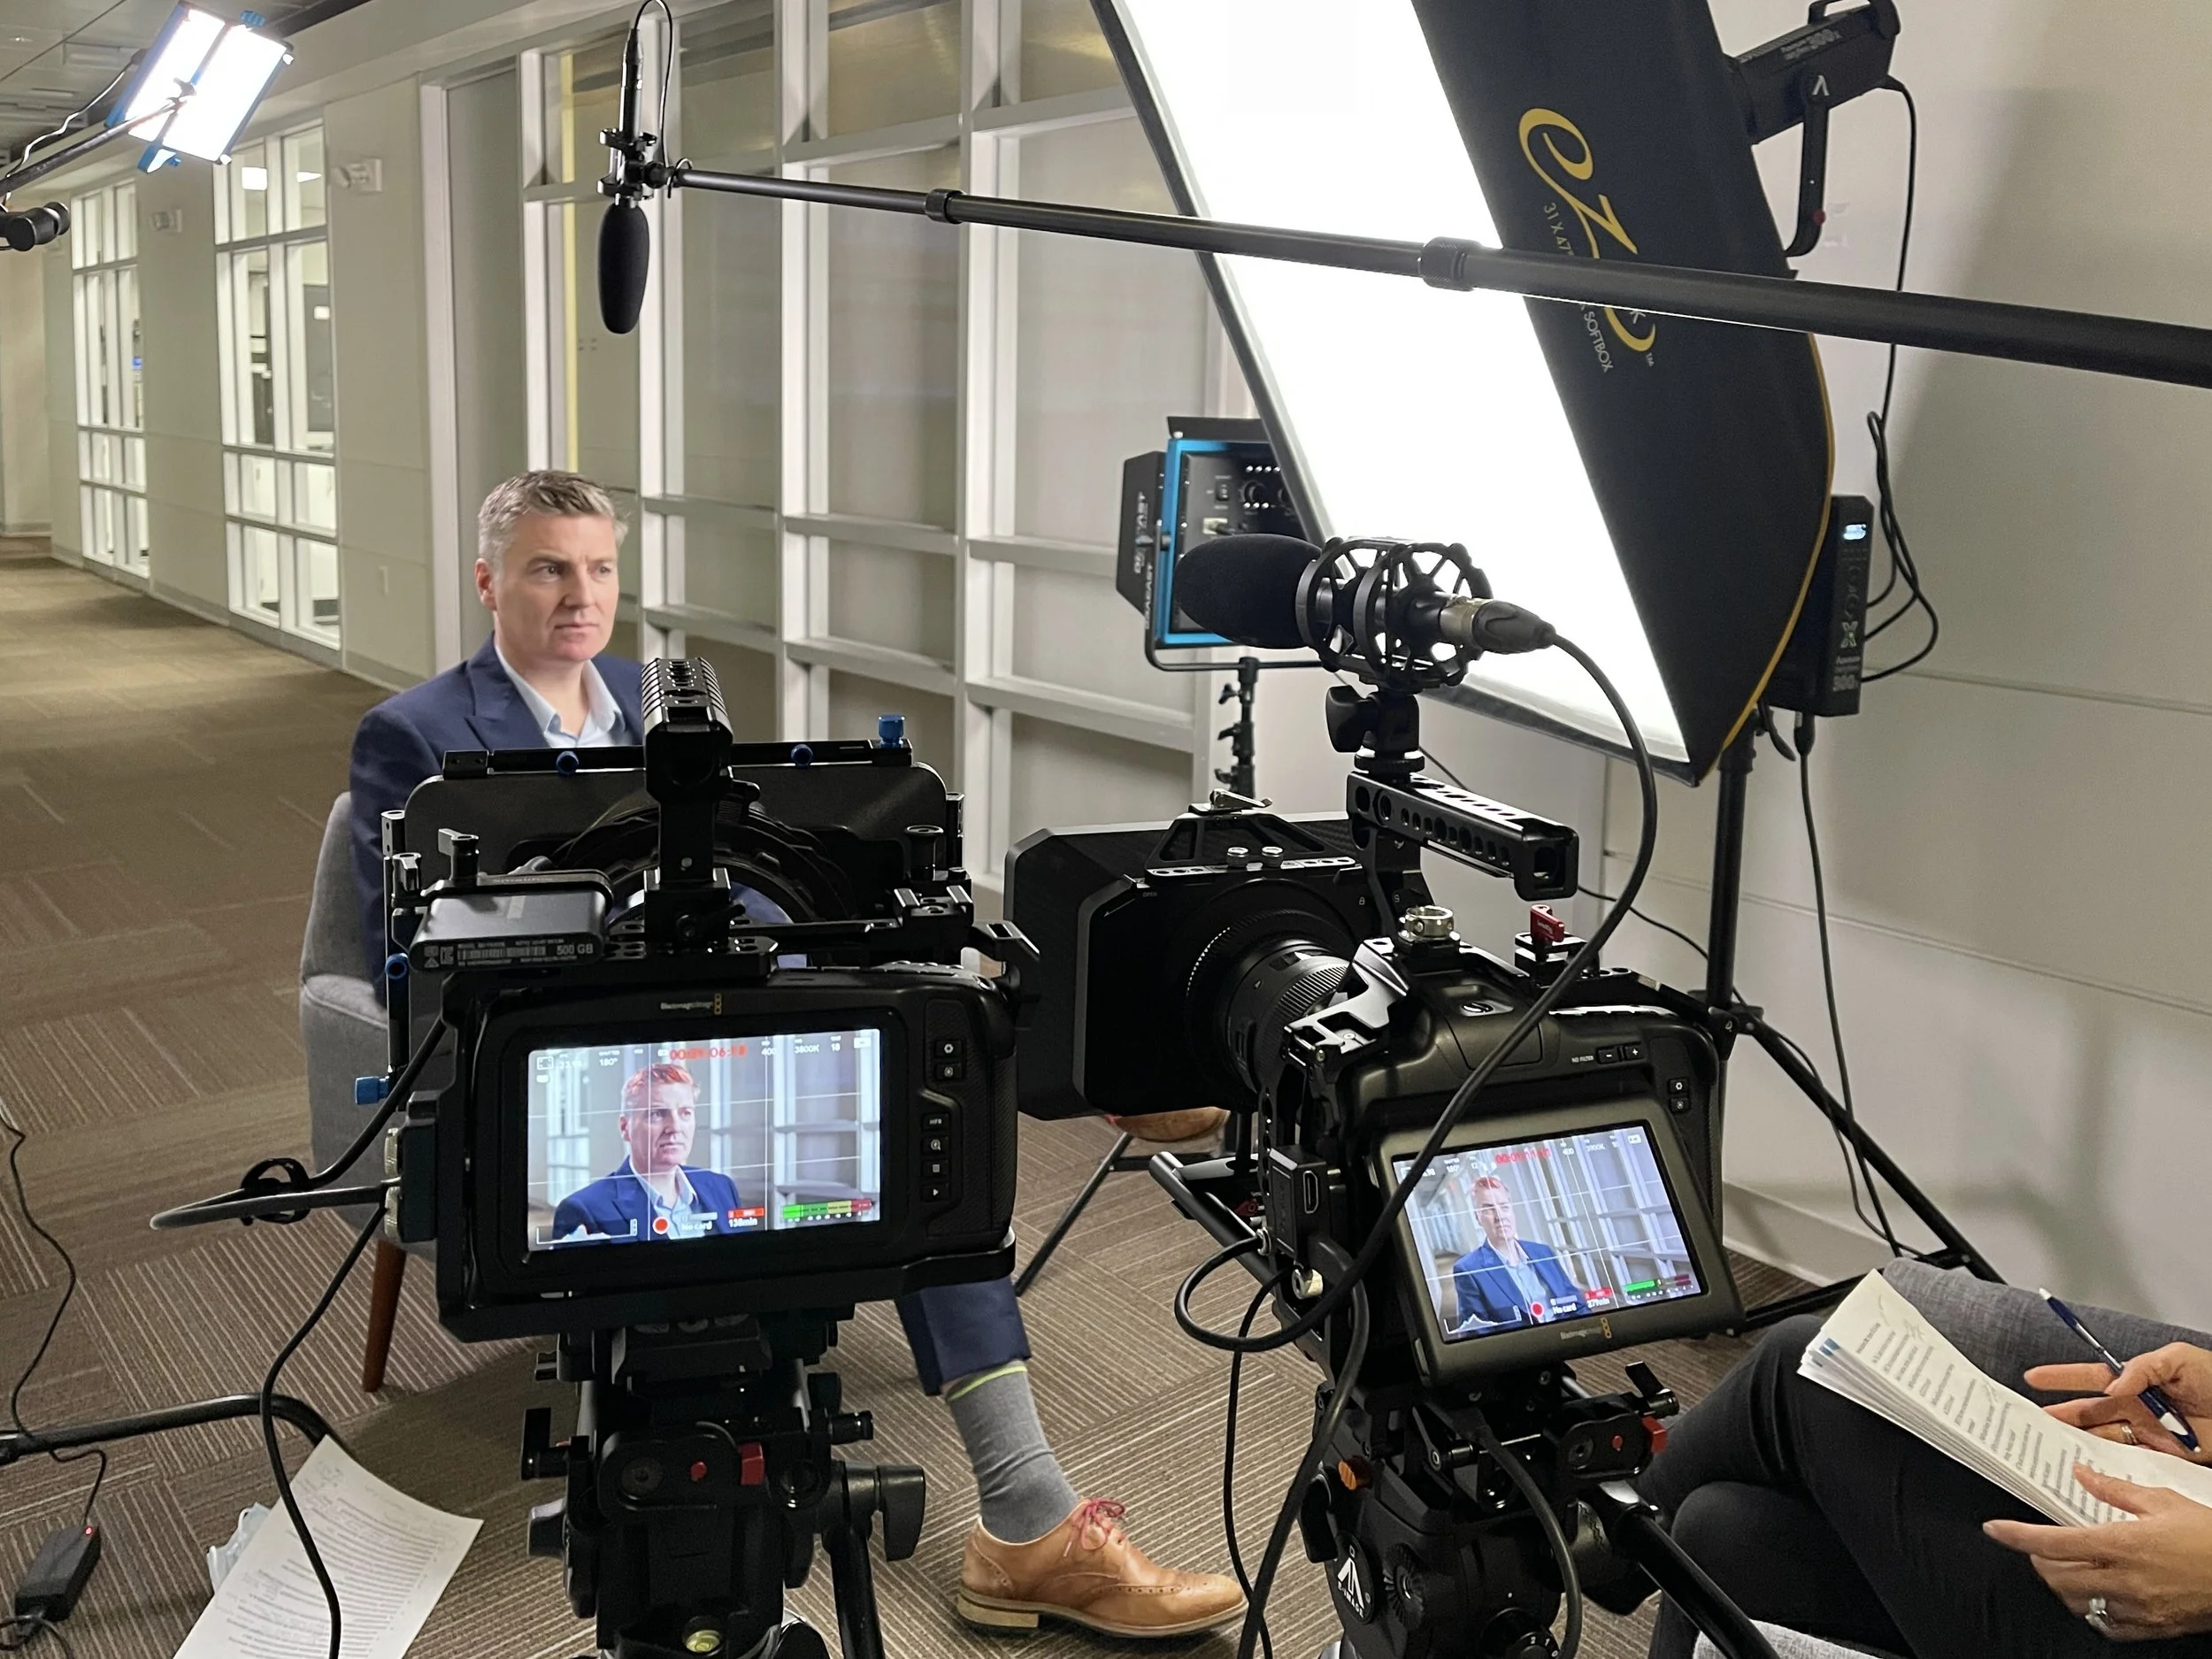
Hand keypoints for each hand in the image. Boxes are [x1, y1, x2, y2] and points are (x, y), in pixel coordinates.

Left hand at [1984, 1466, 2211, 1639]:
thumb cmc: (2208, 1536)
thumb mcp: (2162, 1501)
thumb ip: (2114, 1489)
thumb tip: (2081, 1473)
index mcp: (2121, 1544)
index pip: (2053, 1542)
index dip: (2017, 1536)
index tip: (1995, 1529)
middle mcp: (2123, 1579)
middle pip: (2056, 1576)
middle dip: (2038, 1559)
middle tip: (2039, 1544)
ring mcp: (2136, 1608)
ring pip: (2076, 1603)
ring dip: (2062, 1584)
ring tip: (2066, 1566)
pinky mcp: (2151, 1627)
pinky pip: (2107, 1625)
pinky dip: (2092, 1610)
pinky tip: (2096, 1594)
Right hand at [2028, 1343, 2211, 1462]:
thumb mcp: (2179, 1358)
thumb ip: (2142, 1368)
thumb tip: (2114, 1385)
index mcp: (2138, 1380)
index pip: (2092, 1378)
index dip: (2063, 1378)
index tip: (2034, 1378)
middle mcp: (2138, 1406)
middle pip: (2091, 1412)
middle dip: (2063, 1414)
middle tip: (2038, 1420)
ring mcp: (2149, 1431)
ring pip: (2105, 1437)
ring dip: (2081, 1440)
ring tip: (2056, 1444)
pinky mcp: (2164, 1454)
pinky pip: (2132, 1460)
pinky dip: (2112, 1463)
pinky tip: (2094, 1466)